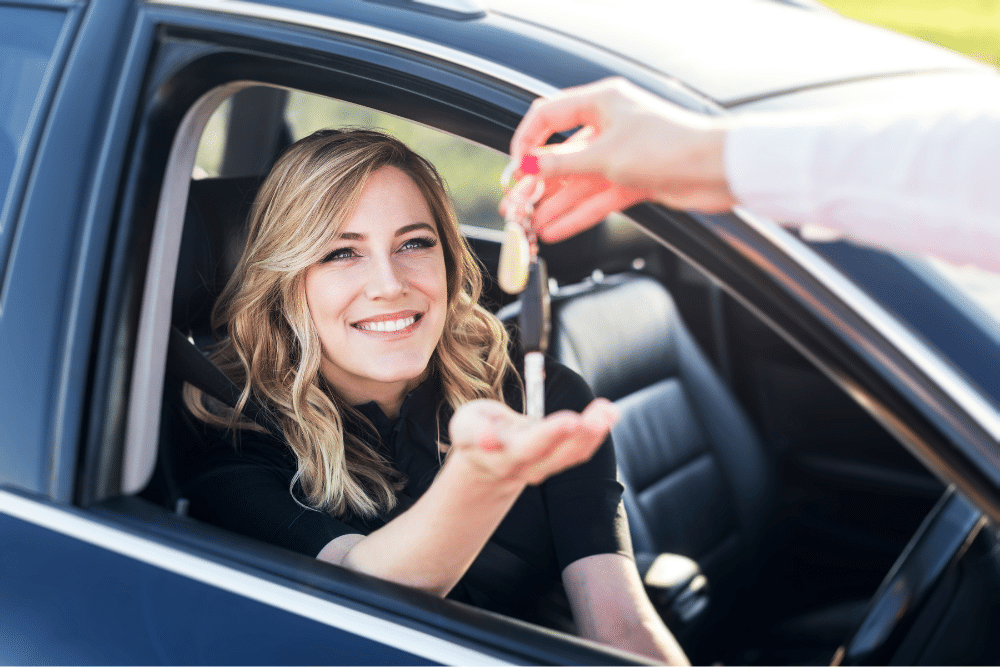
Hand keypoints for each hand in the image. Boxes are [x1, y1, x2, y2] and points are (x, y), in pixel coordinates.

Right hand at [449, 398, 617, 485]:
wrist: (488, 466)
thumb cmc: (477, 432)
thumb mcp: (466, 425)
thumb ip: (476, 430)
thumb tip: (488, 438)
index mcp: (499, 454)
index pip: (519, 448)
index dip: (541, 437)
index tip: (566, 422)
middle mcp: (522, 465)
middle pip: (548, 452)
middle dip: (569, 435)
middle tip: (586, 417)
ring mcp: (543, 467)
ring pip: (570, 454)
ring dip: (591, 432)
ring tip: (607, 409)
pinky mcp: (558, 462)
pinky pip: (580, 451)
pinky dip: (597, 432)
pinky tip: (608, 412)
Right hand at [502, 77, 734, 242]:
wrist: (716, 169)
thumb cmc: (668, 146)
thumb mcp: (603, 156)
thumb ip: (561, 164)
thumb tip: (528, 167)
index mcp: (601, 102)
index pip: (548, 116)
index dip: (526, 142)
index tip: (515, 169)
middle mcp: (609, 125)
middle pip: (561, 155)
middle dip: (537, 183)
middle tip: (515, 205)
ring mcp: (621, 155)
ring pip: (578, 181)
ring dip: (554, 204)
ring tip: (529, 225)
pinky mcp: (634, 180)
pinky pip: (597, 198)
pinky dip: (577, 214)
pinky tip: (557, 230)